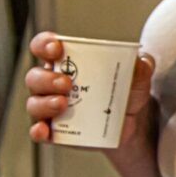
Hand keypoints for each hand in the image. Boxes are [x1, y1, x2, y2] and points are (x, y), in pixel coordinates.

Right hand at [26, 31, 154, 147]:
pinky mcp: (55, 131)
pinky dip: (38, 131)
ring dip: (44, 103)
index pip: (44, 47)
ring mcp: (50, 108)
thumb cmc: (126, 90)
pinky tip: (45, 131)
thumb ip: (141, 66)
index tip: (57, 48)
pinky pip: (38, 131)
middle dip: (46, 78)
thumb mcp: (137, 76)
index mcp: (68, 62)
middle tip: (67, 83)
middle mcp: (52, 83)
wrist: (132, 122)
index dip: (44, 44)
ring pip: (34, 103)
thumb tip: (141, 62)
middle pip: (35, 76)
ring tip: (63, 104)